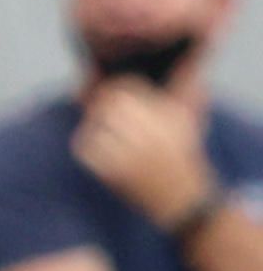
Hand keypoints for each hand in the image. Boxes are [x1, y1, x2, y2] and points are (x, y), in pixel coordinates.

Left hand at [74, 79, 215, 230]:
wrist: (184, 199)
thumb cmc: (180, 156)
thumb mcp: (184, 121)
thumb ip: (169, 95)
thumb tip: (151, 71)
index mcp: (167, 116)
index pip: (131, 88)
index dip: (114, 85)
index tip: (107, 89)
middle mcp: (151, 133)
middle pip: (111, 105)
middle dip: (99, 104)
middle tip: (94, 107)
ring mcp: (133, 154)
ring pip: (96, 127)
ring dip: (90, 125)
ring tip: (93, 127)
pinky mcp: (117, 174)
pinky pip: (89, 152)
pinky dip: (85, 146)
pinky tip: (90, 146)